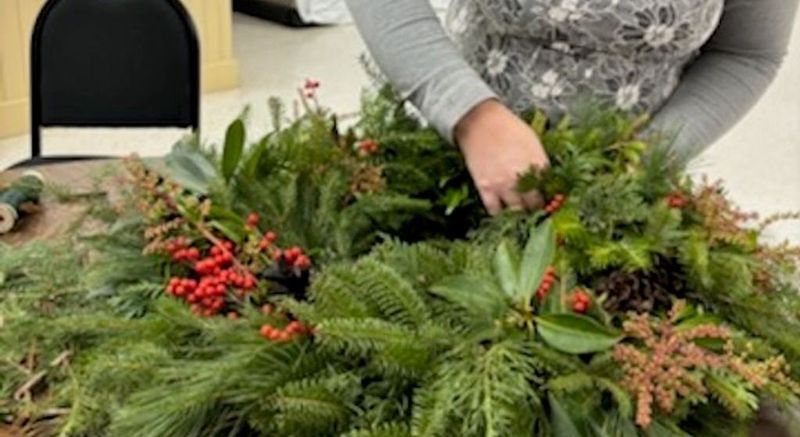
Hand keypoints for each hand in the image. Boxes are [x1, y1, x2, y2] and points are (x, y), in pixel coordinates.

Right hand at [454, 99, 548, 214]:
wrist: (480, 122)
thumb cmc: (507, 127)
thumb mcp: (533, 142)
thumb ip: (540, 163)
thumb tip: (545, 179)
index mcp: (538, 164)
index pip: (550, 191)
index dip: (550, 199)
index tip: (549, 202)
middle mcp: (522, 177)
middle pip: (535, 205)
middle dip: (536, 209)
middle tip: (535, 210)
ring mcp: (503, 184)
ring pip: (516, 211)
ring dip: (520, 214)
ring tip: (520, 213)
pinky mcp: (485, 187)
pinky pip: (495, 210)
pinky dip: (500, 213)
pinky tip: (502, 210)